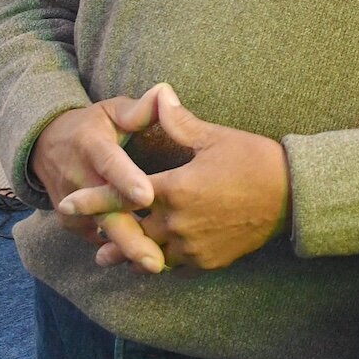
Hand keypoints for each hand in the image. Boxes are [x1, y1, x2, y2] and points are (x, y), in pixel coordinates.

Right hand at [30, 89, 165, 273]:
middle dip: (130, 238)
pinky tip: (149, 263)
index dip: (126, 180)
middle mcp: (78, 180)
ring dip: (128, 251)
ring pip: (103, 232)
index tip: (146, 195)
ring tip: (158, 268)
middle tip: (156, 260)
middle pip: (106, 212)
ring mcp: (72, 206)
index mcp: (91, 146)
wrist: (46, 147)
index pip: (109, 164)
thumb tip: (164, 92)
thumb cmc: (93, 126)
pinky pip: (99, 240)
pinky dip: (121, 252)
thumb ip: (139, 109)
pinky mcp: (73, 223)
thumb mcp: (111, 110)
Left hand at [58, 85, 290, 271]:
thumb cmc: (255, 161)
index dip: (91, 201)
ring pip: (148, 255)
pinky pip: (174, 265)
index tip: (66, 204)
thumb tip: (159, 94)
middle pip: (130, 233)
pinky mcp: (208, 261)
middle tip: (91, 231)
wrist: (292, 198)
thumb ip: (180, 123)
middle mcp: (178, 223)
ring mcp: (193, 246)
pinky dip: (160, 260)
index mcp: (176, 189)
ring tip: (108, 256)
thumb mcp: (216, 138)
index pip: (122, 197)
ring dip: (129, 252)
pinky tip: (154, 257)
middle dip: (108, 232)